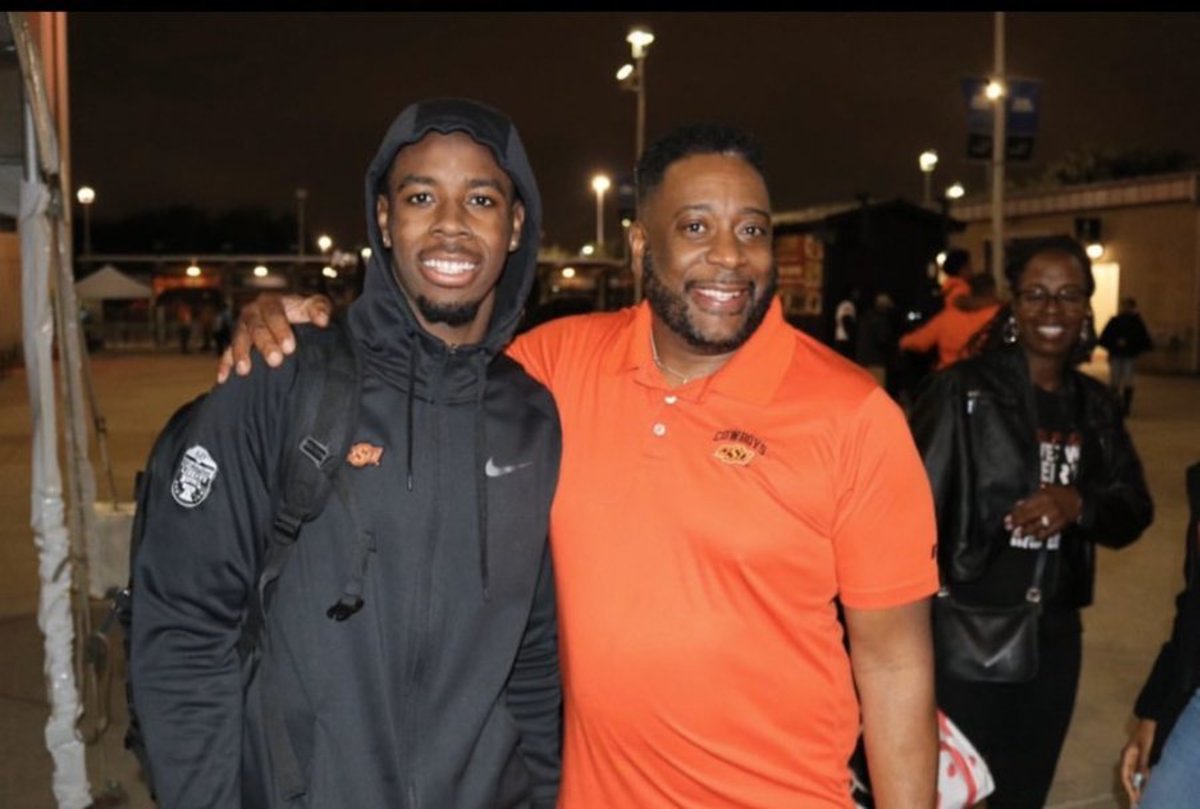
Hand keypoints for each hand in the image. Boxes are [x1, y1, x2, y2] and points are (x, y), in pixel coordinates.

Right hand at [216, 293, 332, 382]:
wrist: (292, 322)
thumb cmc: (305, 314)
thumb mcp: (314, 306)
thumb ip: (319, 308)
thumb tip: (322, 320)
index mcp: (271, 302)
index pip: (274, 313)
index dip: (280, 328)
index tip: (290, 347)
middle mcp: (253, 312)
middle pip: (255, 327)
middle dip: (264, 344)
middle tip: (275, 361)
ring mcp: (242, 328)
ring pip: (238, 339)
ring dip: (241, 354)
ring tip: (244, 371)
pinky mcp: (235, 344)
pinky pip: (225, 353)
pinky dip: (224, 365)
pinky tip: (224, 379)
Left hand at [1003, 484, 1083, 541]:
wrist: (1079, 498)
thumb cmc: (1060, 492)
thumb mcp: (1044, 490)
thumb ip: (1031, 498)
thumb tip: (1018, 505)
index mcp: (1043, 497)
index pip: (1025, 507)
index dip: (1014, 514)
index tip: (1007, 519)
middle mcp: (1048, 507)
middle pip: (1029, 517)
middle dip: (1017, 523)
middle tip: (1009, 528)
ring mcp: (1055, 517)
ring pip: (1037, 526)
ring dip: (1026, 531)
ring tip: (1018, 534)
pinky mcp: (1061, 524)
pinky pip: (1048, 532)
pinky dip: (1040, 535)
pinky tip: (1033, 537)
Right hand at [1120, 718, 1154, 803]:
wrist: (1148, 723)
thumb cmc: (1145, 734)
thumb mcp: (1145, 748)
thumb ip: (1143, 762)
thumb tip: (1142, 777)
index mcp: (1125, 755)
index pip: (1124, 774)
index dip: (1128, 786)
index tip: (1133, 796)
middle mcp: (1126, 757)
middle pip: (1126, 776)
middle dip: (1131, 788)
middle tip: (1137, 799)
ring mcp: (1131, 757)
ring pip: (1131, 774)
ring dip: (1135, 784)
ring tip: (1139, 795)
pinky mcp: (1137, 757)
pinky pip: (1136, 770)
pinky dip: (1139, 778)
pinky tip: (1143, 784)